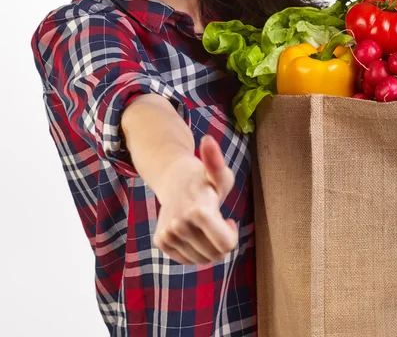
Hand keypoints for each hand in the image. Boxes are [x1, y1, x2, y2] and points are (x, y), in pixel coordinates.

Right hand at [153, 135, 237, 264]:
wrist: (173, 178)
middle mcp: (180, 225)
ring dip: (207, 246)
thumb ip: (217, 162)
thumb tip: (208, 140)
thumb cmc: (203, 178)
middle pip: (215, 255)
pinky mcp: (161, 242)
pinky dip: (193, 250)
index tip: (229, 220)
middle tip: (217, 220)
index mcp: (199, 211)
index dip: (232, 235)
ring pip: (201, 260)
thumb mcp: (218, 172)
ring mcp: (168, 235)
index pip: (226, 246)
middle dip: (220, 241)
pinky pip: (187, 260)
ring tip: (204, 224)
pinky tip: (192, 230)